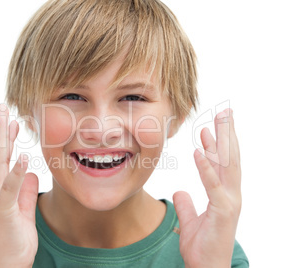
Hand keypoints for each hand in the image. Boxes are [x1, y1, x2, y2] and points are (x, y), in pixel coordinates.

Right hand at [0, 104, 38, 267]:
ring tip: (7, 121)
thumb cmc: (15, 235)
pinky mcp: (2, 211)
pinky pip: (9, 188)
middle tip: (2, 108)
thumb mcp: (22, 207)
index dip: (0, 136)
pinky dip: (15, 171)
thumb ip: (24, 189)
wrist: (9, 263)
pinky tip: (21, 155)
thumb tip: (29, 171)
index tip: (7, 118)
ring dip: (2, 141)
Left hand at [173, 109, 240, 267]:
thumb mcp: (190, 220)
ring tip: (215, 122)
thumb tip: (180, 191)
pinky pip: (213, 185)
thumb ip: (187, 205)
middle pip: (230, 159)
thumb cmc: (202, 247)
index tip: (211, 126)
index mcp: (224, 195)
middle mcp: (230, 195)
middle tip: (224, 112)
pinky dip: (207, 167)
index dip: (219, 144)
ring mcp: (229, 202)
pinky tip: (200, 150)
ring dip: (221, 143)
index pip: (224, 164)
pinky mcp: (223, 211)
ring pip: (227, 166)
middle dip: (227, 134)